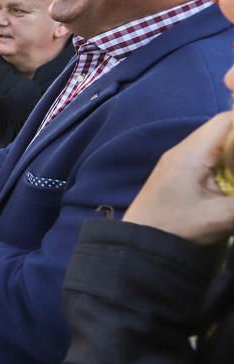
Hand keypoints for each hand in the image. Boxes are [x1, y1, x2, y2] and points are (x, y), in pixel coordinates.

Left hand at [124, 112, 233, 244]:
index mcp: (191, 153)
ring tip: (233, 178)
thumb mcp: (220, 217)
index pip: (225, 121)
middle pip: (222, 131)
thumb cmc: (177, 227)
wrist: (139, 243)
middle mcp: (183, 151)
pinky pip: (207, 160)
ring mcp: (179, 162)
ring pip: (216, 146)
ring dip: (233, 155)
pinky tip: (229, 183)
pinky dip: (224, 165)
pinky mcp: (178, 174)